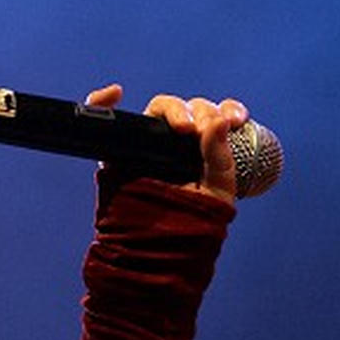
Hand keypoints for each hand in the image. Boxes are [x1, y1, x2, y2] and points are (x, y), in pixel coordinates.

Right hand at [85, 83, 249, 204]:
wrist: (164, 247)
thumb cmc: (195, 218)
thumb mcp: (218, 188)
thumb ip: (220, 156)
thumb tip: (219, 121)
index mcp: (205, 146)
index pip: (215, 115)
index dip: (227, 109)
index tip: (235, 121)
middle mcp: (178, 140)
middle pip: (188, 108)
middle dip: (199, 112)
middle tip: (201, 132)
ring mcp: (149, 145)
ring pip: (158, 109)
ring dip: (172, 109)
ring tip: (183, 127)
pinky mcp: (121, 154)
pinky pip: (109, 122)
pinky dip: (103, 102)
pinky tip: (116, 93)